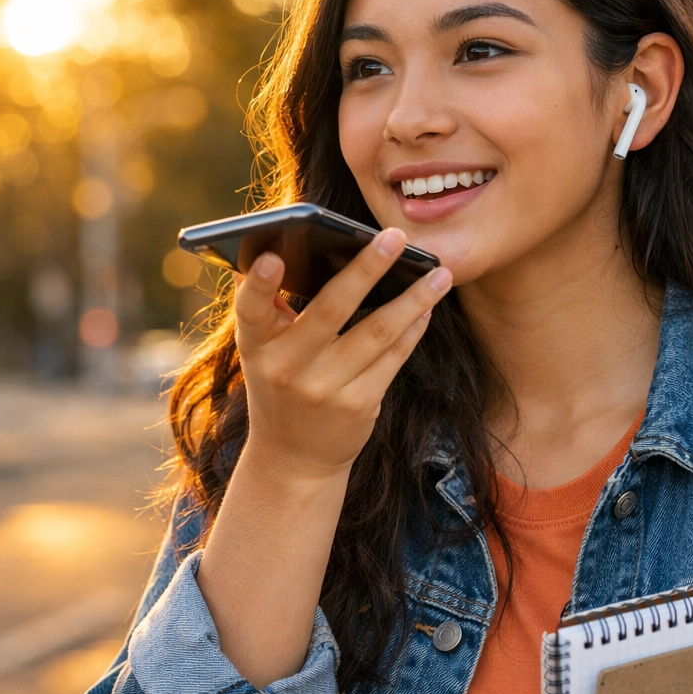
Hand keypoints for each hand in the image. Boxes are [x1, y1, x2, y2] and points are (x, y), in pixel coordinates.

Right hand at [232, 228, 452, 479]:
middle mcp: (287, 367)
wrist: (293, 457)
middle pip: (332, 309)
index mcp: (257, 345)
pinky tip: (428, 305)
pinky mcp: (358, 406)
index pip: (252, 309)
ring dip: (413, 298)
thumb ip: (274, 309)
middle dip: (366, 268)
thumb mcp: (263, 351)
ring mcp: (325, 389)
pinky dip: (413, 328)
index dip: (260, 284)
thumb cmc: (280, 385)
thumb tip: (301, 249)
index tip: (274, 256)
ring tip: (440, 272)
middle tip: (395, 236)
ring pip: (376, 332)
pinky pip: (393, 358)